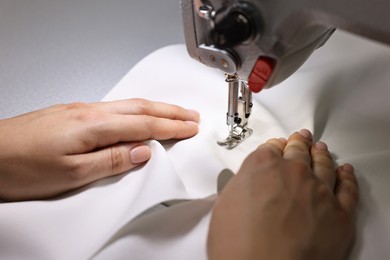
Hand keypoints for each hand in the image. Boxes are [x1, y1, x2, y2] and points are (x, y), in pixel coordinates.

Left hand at [0, 99, 198, 200]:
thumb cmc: (20, 166)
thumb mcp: (71, 174)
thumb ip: (111, 161)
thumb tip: (142, 152)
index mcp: (92, 125)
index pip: (143, 125)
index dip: (170, 127)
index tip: (190, 128)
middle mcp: (88, 112)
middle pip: (140, 108)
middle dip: (170, 112)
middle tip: (191, 116)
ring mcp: (79, 110)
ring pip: (128, 106)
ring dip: (155, 110)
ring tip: (172, 114)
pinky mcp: (71, 114)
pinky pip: (114, 109)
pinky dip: (135, 112)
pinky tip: (137, 116)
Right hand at [208, 129, 358, 259]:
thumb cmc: (238, 243)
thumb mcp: (225, 204)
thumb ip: (242, 184)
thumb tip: (250, 184)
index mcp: (263, 165)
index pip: (271, 147)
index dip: (275, 146)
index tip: (278, 146)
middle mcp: (293, 171)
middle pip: (299, 151)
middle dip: (300, 144)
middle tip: (302, 138)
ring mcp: (319, 190)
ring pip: (324, 164)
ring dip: (322, 155)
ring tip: (321, 150)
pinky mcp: (339, 213)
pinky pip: (347, 189)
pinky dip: (347, 177)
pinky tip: (345, 172)